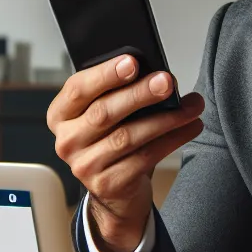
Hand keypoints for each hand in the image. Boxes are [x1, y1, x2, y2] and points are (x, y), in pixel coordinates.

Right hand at [47, 55, 204, 251]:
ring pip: (128, 136)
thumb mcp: (106, 115)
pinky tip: (189, 127)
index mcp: (61, 115)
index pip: (78, 89)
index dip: (105, 74)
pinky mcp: (108, 184)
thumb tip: (156, 75)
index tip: (132, 61)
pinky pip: (145, 157)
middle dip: (140, 93)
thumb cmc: (111, 139)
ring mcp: (85, 166)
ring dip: (165, 118)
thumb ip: (118, 93)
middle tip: (166, 81)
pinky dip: (172, 140)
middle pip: (104, 112)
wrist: (114, 190)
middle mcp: (67, 141)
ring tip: (191, 106)